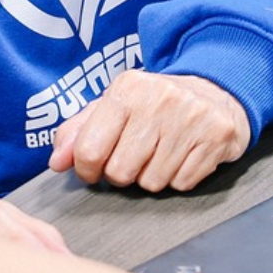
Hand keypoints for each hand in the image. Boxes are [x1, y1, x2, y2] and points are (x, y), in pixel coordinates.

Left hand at [48, 70, 249, 191]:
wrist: (215, 94)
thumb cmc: (153, 106)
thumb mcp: (112, 107)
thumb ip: (77, 132)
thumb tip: (56, 162)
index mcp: (127, 88)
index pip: (89, 148)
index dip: (86, 169)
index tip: (92, 170)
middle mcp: (159, 99)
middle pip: (121, 172)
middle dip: (122, 175)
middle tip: (132, 159)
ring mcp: (191, 118)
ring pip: (152, 182)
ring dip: (151, 177)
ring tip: (159, 154)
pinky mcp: (216, 137)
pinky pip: (183, 183)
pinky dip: (178, 178)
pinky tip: (182, 156)